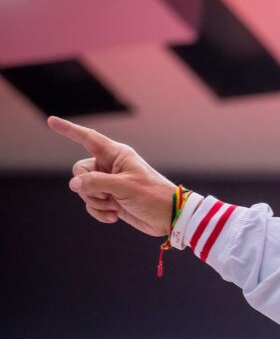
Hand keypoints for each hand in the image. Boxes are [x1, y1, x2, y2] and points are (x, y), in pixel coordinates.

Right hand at [49, 116, 177, 236]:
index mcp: (117, 155)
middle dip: (88, 186)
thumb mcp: (124, 186)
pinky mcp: (111, 200)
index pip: (88, 139)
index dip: (69, 130)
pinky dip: (99, 212)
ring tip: (116, 206)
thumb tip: (74, 185)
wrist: (168, 217)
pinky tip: (114, 216)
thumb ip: (96, 183)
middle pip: (79, 171)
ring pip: (83, 189)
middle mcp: (111, 167)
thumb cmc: (152, 196)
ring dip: (96, 202)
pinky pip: (91, 204)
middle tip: (108, 195)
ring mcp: (109, 184)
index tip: (51, 121)